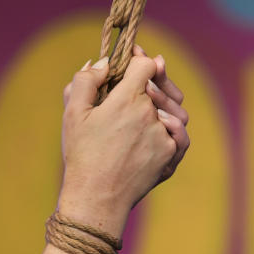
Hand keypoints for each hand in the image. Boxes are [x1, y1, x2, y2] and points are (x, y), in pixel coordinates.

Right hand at [56, 52, 183, 236]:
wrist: (97, 197)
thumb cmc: (82, 154)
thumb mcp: (73, 113)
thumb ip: (86, 80)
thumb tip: (103, 62)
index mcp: (127, 100)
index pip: (145, 66)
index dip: (140, 58)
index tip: (134, 57)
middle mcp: (150, 115)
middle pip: (162, 86)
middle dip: (155, 78)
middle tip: (146, 78)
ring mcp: (163, 136)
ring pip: (176, 110)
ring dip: (166, 102)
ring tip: (151, 102)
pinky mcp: (171, 155)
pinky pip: (181, 134)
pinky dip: (174, 126)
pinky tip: (162, 124)